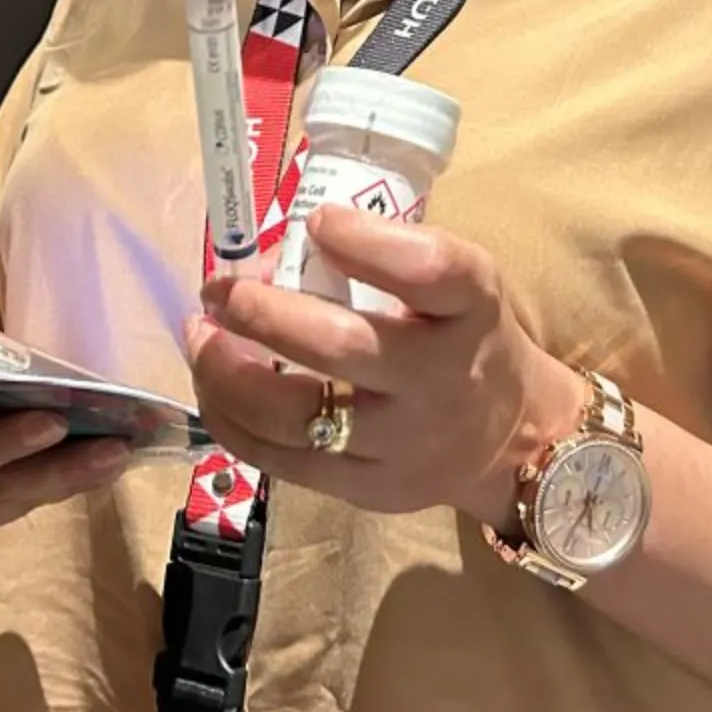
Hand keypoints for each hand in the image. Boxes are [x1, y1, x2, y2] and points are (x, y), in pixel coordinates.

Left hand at [185, 206, 584, 524]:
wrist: (510, 440)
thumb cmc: (464, 338)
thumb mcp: (460, 285)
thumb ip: (388, 257)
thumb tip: (280, 244)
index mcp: (472, 308)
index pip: (428, 269)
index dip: (366, 240)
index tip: (317, 221)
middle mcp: (443, 379)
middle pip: (343, 346)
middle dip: (262, 312)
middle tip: (219, 289)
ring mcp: (404, 443)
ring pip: (296, 417)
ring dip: (228, 372)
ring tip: (200, 335)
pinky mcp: (370, 490)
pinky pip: (281, 462)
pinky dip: (233, 419)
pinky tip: (214, 385)